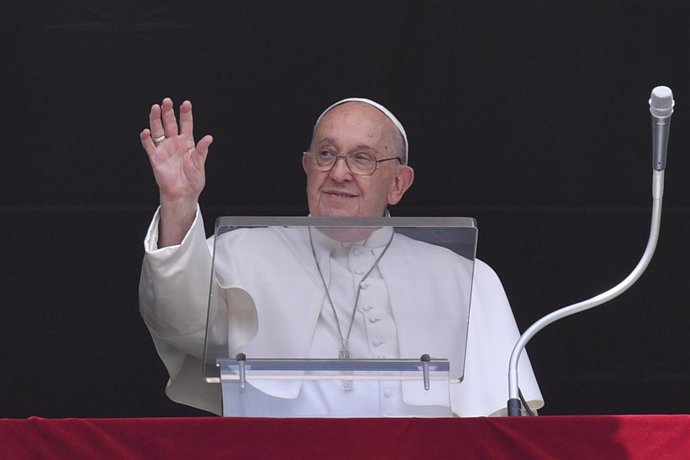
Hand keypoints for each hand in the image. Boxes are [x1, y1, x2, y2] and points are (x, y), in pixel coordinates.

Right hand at [140, 98, 212, 245]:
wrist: (183, 193)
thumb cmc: (193, 179)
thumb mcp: (200, 163)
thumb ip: (202, 150)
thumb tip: (209, 138)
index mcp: (187, 142)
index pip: (186, 124)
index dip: (186, 114)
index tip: (186, 104)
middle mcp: (175, 143)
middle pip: (170, 123)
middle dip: (168, 112)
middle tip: (167, 101)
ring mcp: (164, 149)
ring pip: (158, 130)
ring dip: (156, 120)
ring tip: (155, 108)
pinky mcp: (155, 158)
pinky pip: (150, 146)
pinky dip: (146, 139)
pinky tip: (146, 131)